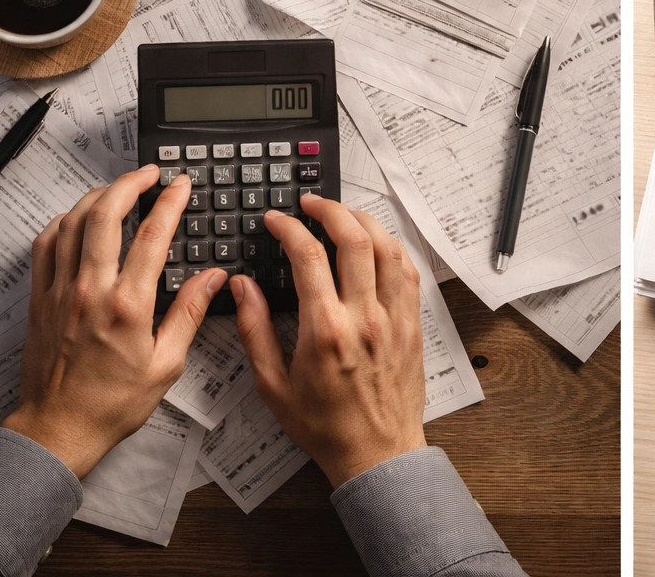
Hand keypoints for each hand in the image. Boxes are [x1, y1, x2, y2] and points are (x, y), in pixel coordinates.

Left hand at [2, 165, 223, 477]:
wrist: (58, 428)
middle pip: (104, 215)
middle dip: (130, 183)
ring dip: (97, 196)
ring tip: (119, 188)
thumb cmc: (112, 403)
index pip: (151, 236)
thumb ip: (189, 312)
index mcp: (127, 306)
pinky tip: (77, 217)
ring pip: (71, 222)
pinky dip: (62, 221)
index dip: (169, 202)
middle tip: (150, 173)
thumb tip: (214, 277)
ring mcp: (59, 291)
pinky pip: (45, 245)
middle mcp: (90, 291)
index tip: (181, 185)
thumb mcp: (166, 364)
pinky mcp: (39, 299)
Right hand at [231, 195, 425, 487]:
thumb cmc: (323, 425)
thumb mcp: (272, 384)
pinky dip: (391, 247)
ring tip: (342, 214)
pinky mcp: (413, 324)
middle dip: (330, 209)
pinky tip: (376, 243)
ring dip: (364, 221)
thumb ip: (254, 329)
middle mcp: (365, 317)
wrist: (376, 453)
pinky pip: (407, 271)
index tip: (276, 220)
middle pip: (355, 239)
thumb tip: (241, 286)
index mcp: (326, 330)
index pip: (308, 256)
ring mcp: (395, 318)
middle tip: (310, 203)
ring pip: (388, 248)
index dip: (289, 228)